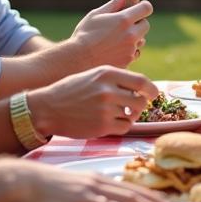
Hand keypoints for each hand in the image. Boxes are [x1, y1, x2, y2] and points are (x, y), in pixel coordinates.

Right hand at [10, 160, 170, 201]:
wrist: (22, 182)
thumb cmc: (42, 190)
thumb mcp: (70, 191)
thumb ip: (86, 198)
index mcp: (97, 180)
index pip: (130, 188)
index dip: (150, 197)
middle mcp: (99, 183)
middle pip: (136, 193)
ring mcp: (93, 191)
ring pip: (129, 200)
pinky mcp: (84, 201)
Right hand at [27, 66, 159, 139]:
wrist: (47, 108)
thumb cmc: (72, 90)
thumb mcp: (93, 75)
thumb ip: (116, 78)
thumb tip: (143, 87)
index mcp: (107, 74)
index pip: (141, 81)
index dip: (152, 89)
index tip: (153, 94)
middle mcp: (108, 90)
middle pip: (140, 101)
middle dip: (140, 105)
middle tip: (133, 107)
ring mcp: (105, 109)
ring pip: (133, 115)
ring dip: (130, 116)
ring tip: (119, 114)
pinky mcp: (101, 126)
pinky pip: (124, 127)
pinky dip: (122, 126)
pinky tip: (112, 122)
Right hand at [70, 0, 152, 68]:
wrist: (78, 59)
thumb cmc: (84, 34)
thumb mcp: (95, 15)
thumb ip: (112, 5)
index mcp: (124, 19)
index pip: (146, 8)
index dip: (143, 7)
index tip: (139, 8)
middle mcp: (131, 34)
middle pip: (145, 25)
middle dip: (137, 24)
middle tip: (124, 25)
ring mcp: (131, 49)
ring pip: (141, 40)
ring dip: (133, 38)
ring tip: (115, 40)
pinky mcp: (128, 61)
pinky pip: (134, 53)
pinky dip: (128, 51)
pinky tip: (114, 51)